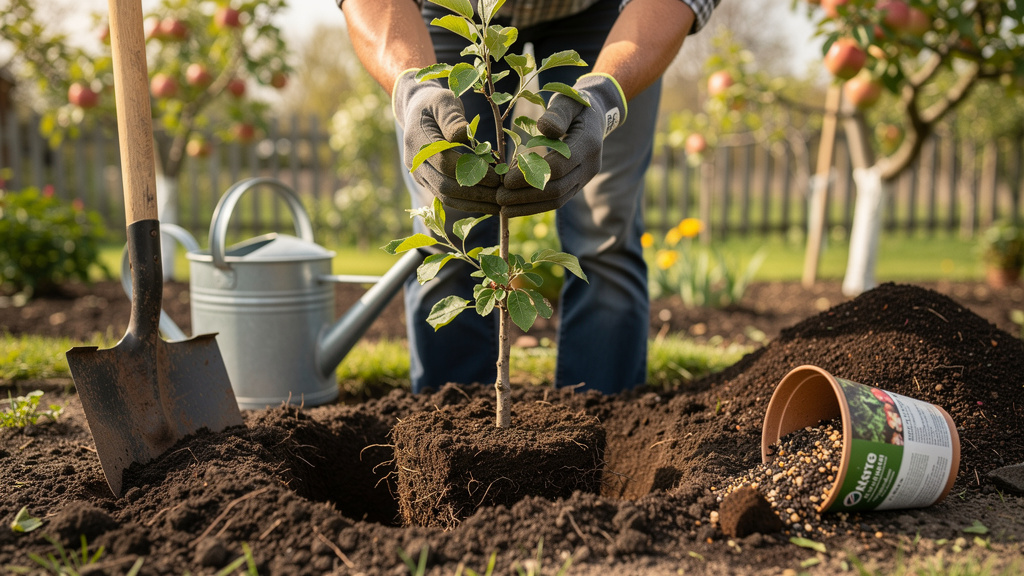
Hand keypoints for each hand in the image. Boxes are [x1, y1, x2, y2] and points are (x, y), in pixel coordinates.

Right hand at [392, 70, 500, 213]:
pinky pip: (448, 198)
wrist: (418, 110)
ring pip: (446, 197)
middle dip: (476, 193)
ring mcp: (420, 175)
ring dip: (474, 204)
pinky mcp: (429, 182)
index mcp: (416, 140)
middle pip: (445, 186)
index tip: (497, 176)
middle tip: (502, 195)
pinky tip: (489, 204)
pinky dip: (468, 203)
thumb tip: (461, 135)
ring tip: (499, 206)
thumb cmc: (436, 102)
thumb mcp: (443, 100)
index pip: (444, 163)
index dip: (472, 171)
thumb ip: (451, 116)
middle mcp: (415, 163)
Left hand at [497, 73, 625, 217]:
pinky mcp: (578, 185)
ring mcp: (586, 178)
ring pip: (558, 200)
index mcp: (588, 144)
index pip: (558, 167)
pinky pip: (558, 200)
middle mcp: (591, 166)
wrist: (595, 116)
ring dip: (530, 206)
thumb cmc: (574, 105)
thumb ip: (557, 114)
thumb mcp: (567, 101)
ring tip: (504, 209)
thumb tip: (544, 127)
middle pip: (557, 189)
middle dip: (526, 196)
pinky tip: (516, 208)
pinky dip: (536, 206)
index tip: (505, 180)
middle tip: (499, 197)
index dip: (530, 176)